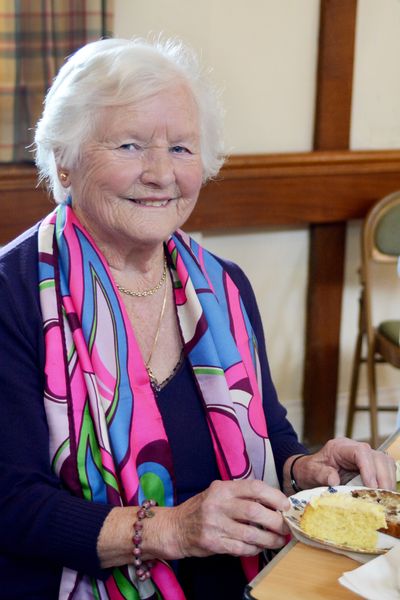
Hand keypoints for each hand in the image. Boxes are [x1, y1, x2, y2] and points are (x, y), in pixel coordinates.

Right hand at [154, 479, 290, 559]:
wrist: (175, 527)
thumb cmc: (202, 508)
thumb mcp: (218, 492)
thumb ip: (240, 494)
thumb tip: (272, 501)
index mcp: (222, 488)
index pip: (254, 487)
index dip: (274, 496)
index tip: (285, 505)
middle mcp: (218, 504)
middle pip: (255, 512)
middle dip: (275, 521)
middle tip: (285, 527)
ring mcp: (215, 524)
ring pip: (250, 533)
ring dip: (269, 539)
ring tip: (278, 540)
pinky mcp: (213, 543)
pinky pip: (241, 548)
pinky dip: (254, 549)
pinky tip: (259, 547)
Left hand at [285, 437, 395, 492]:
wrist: (308, 471)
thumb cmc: (310, 470)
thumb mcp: (311, 472)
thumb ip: (321, 475)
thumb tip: (334, 481)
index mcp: (339, 447)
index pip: (360, 452)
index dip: (369, 468)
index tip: (371, 486)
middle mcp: (354, 448)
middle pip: (377, 457)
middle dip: (382, 477)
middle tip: (382, 497)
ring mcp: (363, 456)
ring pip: (384, 462)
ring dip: (388, 480)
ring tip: (384, 498)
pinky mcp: (369, 465)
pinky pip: (384, 469)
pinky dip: (387, 481)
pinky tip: (384, 494)